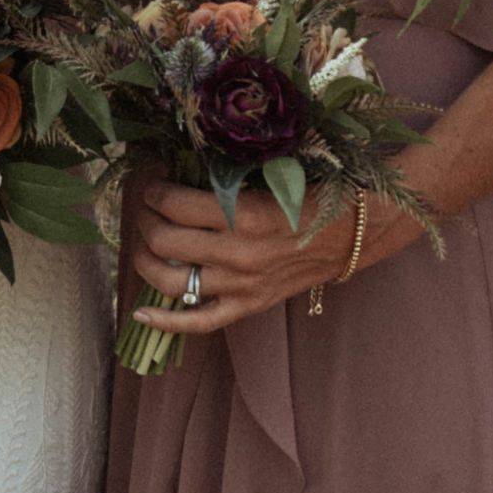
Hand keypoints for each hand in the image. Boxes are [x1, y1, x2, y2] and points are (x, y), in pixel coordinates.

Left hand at [124, 173, 397, 335]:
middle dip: (144, 219)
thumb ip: (223, 181)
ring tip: (143, 243)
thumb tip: (175, 170)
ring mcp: (242, 285)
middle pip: (164, 240)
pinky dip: (166, 321)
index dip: (152, 190)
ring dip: (144, 260)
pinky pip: (199, 323)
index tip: (151, 182)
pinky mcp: (249, 306)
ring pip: (171, 281)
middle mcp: (239, 253)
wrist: (353, 233)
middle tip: (145, 208)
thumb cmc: (308, 197)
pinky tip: (139, 312)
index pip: (173, 203)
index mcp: (244, 214)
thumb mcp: (267, 178)